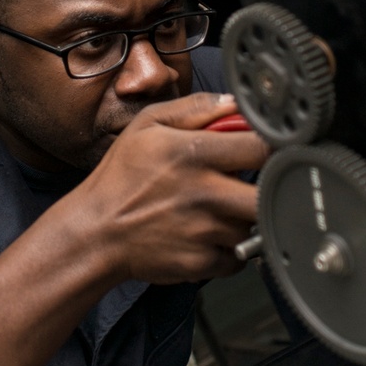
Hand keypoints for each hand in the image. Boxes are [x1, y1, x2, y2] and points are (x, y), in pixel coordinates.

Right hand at [70, 93, 266, 284]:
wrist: (96, 231)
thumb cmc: (121, 176)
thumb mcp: (147, 124)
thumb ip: (195, 108)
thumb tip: (233, 102)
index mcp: (193, 153)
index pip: (261, 146)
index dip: (270, 145)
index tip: (263, 148)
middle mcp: (204, 192)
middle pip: (269, 192)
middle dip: (266, 187)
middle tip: (250, 182)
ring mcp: (204, 231)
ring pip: (254, 225)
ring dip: (244, 218)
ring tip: (220, 209)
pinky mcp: (202, 263)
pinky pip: (239, 257)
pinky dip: (231, 249)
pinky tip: (210, 235)